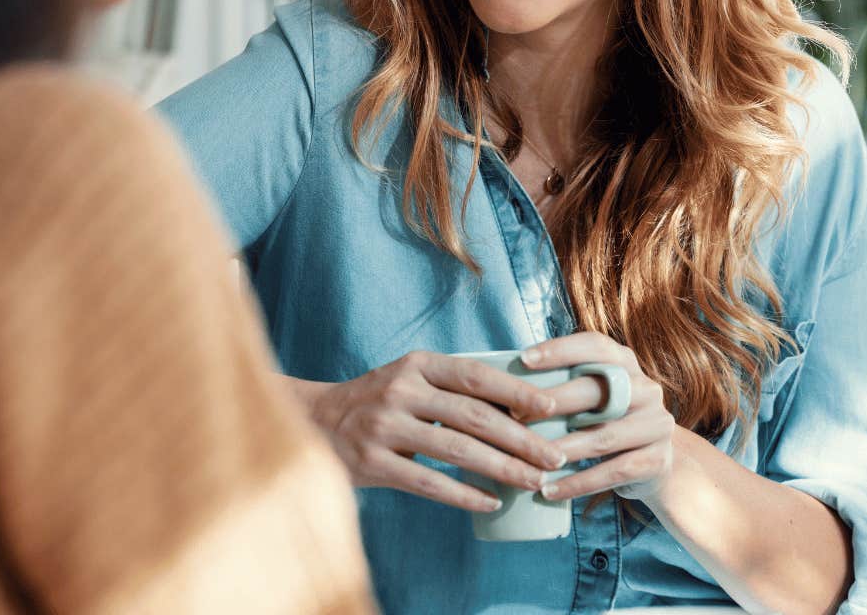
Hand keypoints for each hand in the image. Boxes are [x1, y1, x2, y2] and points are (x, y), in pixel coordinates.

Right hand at [309, 351, 569, 512]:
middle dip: (521, 438)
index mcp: (416, 364)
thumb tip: (520, 408)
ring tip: (533, 481)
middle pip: (473, 415)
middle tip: (554, 457)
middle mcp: (400, 390)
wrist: (313, 422)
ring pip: (456, 449)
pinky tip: (491, 502)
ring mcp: (384, 427)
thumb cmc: (377, 401)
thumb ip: (452, 389)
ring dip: (502, 468)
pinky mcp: (373, 462)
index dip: (516, 391)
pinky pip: (429, 482)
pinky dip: (464, 494)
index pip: (476, 376)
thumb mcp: (410, 379)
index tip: (551, 409)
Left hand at [520, 332, 677, 503]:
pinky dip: (578, 483)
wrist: (655, 464)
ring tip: (528, 461)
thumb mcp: (595, 397)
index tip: (523, 359)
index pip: (595, 346)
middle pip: (598, 390)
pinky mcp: (657, 460)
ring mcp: (656, 425)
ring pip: (603, 437)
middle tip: (514, 415)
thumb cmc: (607, 423)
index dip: (560, 350)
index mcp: (627, 364)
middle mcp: (646, 389)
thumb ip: (565, 384)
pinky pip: (612, 472)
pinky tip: (549, 491)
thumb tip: (503, 382)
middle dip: (553, 402)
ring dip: (562, 450)